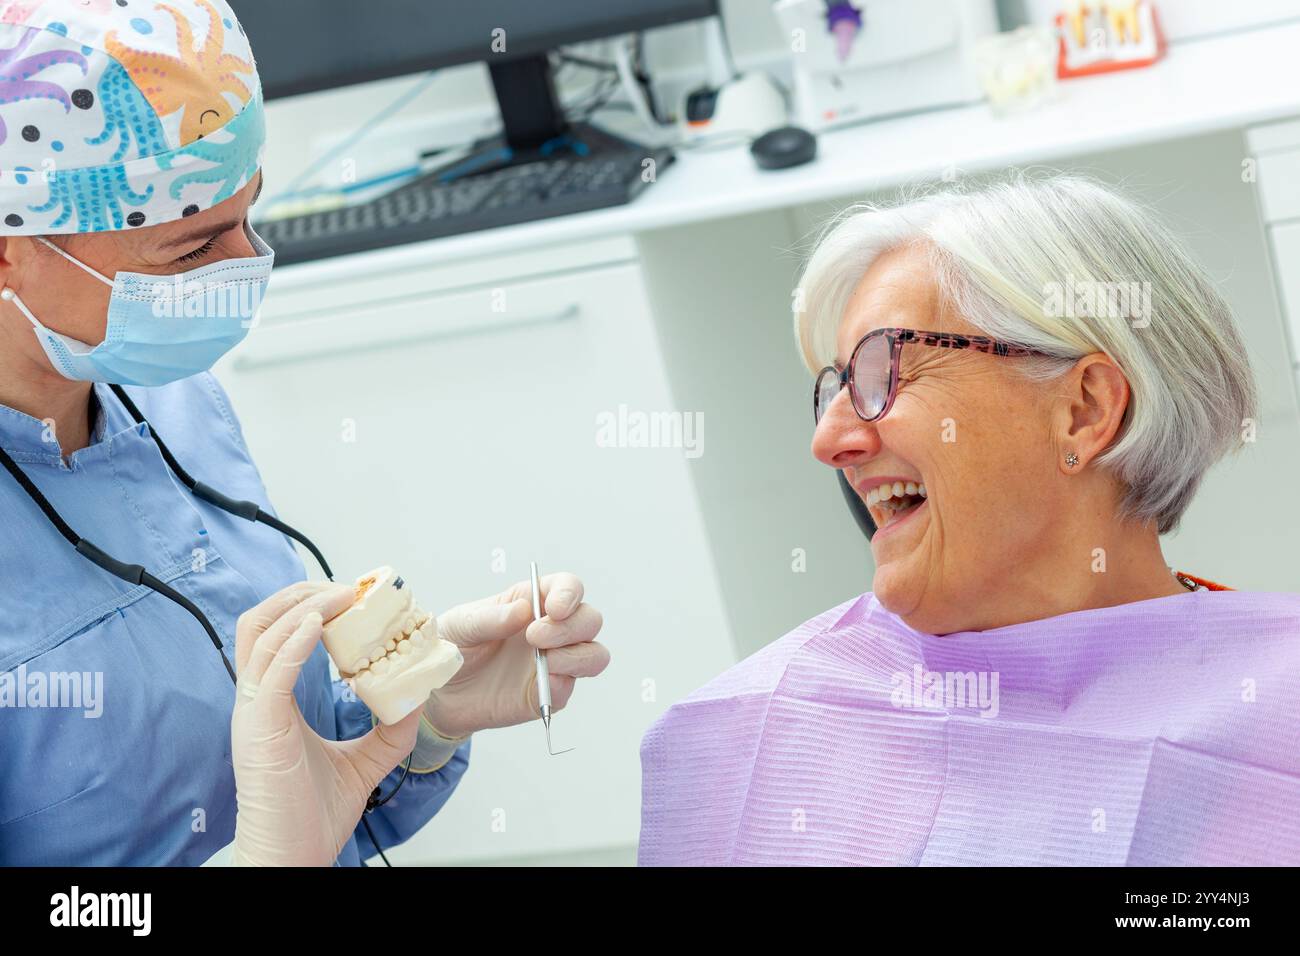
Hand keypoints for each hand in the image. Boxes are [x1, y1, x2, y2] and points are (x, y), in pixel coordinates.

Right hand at [229, 582, 421, 866]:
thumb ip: (388, 729)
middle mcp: (257, 700)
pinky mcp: (258, 728)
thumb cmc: (313, 817)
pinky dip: (294, 640)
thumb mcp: (364, 761)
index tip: (353, 596)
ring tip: (342, 596)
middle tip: (349, 588)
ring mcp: (253, 712)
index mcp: (273, 703)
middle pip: (261, 621)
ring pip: (260, 633)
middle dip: (302, 593)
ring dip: (302, 605)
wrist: (295, 859)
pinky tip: (319, 624)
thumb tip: (419, 697)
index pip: (279, 635)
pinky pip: (271, 670)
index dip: (310, 606)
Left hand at [423, 572, 607, 738]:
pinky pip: (569, 689)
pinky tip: (542, 684)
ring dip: (577, 656)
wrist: (439, 693)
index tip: (554, 609)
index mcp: (532, 602)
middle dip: (571, 627)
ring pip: (594, 655)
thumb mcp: (460, 625)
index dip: (569, 594)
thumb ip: (490, 617)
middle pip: (589, 620)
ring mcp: (553, 663)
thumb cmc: (452, 647)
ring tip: (545, 661)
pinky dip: (562, 685)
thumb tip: (524, 610)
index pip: (568, 588)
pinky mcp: (548, 694)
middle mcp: (551, 630)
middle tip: (535, 637)